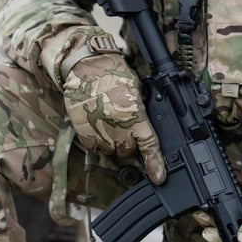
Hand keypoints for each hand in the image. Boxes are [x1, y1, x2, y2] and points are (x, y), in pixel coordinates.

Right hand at [63, 53, 165, 183]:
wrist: (87, 64)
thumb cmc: (113, 72)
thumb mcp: (136, 89)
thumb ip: (140, 111)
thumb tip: (144, 127)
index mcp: (135, 114)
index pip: (149, 145)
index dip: (155, 164)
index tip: (158, 177)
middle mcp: (118, 126)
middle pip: (127, 152)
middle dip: (128, 145)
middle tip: (124, 128)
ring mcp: (99, 130)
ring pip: (110, 151)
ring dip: (111, 142)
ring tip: (109, 122)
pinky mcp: (83, 130)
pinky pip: (92, 147)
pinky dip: (95, 141)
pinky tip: (97, 125)